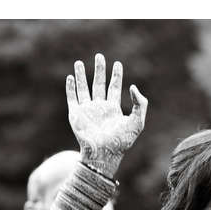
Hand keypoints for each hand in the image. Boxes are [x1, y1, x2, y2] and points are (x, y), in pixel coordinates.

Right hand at [67, 54, 147, 178]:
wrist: (104, 153)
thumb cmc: (122, 142)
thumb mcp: (137, 122)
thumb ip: (140, 104)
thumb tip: (133, 87)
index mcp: (113, 109)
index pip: (114, 87)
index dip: (116, 75)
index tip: (118, 63)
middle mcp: (99, 108)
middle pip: (99, 84)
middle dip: (99, 70)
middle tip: (99, 56)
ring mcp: (87, 110)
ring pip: (83, 88)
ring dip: (81, 75)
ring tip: (80, 62)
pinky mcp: (76, 114)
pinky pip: (72, 98)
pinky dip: (71, 87)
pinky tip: (71, 77)